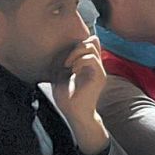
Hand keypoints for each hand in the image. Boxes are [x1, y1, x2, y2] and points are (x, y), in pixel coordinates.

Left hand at [53, 37, 109, 154]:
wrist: (75, 114)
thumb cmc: (67, 98)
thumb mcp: (60, 76)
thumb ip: (61, 63)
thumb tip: (55, 51)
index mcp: (88, 64)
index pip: (90, 42)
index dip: (77, 43)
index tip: (64, 56)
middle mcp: (95, 65)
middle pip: (92, 40)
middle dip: (76, 46)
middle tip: (65, 61)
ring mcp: (99, 70)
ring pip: (92, 45)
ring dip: (76, 53)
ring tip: (68, 65)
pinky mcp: (99, 76)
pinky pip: (91, 59)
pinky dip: (79, 61)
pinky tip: (72, 71)